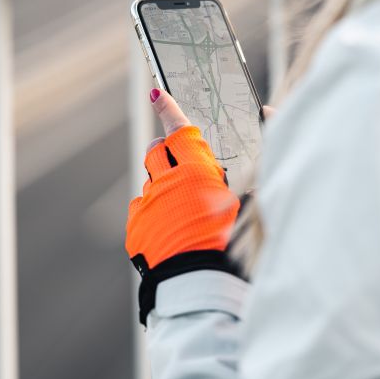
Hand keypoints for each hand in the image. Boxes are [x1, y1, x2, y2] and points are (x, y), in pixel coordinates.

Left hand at [125, 89, 240, 324]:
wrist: (195, 284)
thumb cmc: (229, 244)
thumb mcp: (244, 206)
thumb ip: (234, 178)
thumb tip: (226, 163)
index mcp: (195, 173)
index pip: (179, 130)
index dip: (168, 109)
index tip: (158, 95)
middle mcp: (165, 183)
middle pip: (156, 150)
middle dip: (166, 151)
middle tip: (182, 164)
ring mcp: (147, 205)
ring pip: (150, 181)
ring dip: (163, 186)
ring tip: (183, 209)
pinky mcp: (135, 226)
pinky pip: (141, 209)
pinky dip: (154, 212)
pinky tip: (171, 229)